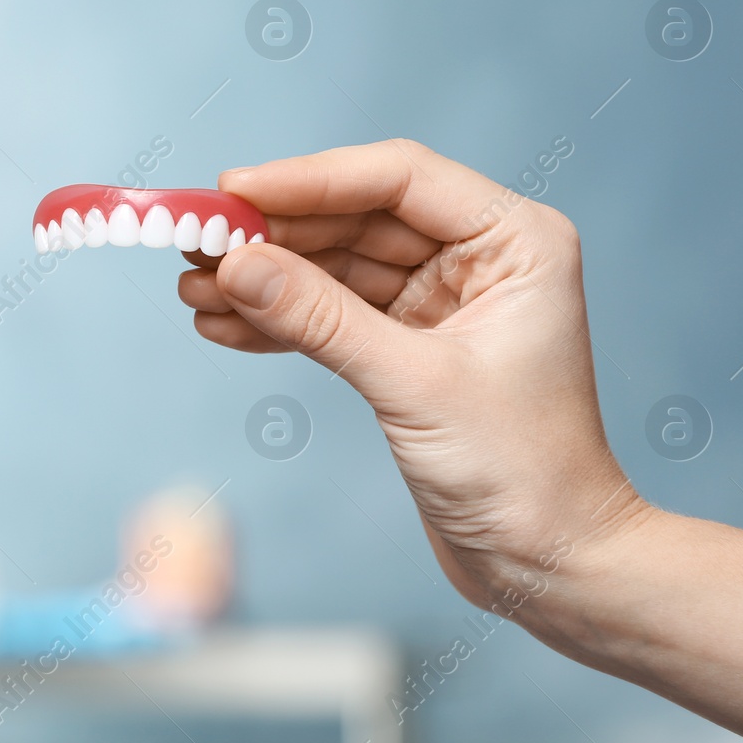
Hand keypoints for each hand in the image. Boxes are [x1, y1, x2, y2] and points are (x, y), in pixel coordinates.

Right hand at [177, 140, 647, 604]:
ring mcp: (443, 300)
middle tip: (194, 238)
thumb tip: (236, 264)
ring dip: (266, 277)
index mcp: (514, 240)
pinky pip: (333, 312)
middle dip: (273, 232)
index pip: (398, 178)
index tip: (232, 191)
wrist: (550, 565)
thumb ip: (321, 318)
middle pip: (357, 216)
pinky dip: (280, 318)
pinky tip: (223, 323)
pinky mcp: (410, 346)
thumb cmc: (523, 473)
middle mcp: (481, 257)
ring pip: (336, 264)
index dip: (309, 179)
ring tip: (193, 287)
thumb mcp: (414, 385)